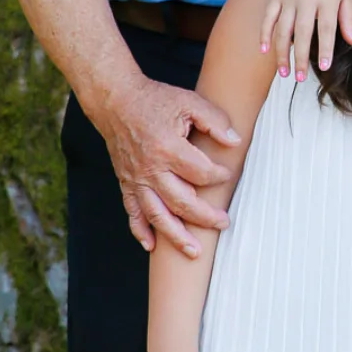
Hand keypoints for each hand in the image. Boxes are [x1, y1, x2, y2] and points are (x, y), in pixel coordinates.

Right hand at [94, 75, 240, 257]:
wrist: (116, 101)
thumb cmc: (155, 100)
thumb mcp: (189, 101)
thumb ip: (214, 120)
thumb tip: (234, 140)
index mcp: (168, 148)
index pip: (201, 173)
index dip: (219, 176)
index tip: (227, 175)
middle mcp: (151, 169)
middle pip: (182, 202)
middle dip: (205, 217)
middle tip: (224, 222)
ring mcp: (137, 179)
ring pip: (157, 215)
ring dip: (176, 236)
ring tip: (194, 251)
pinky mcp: (126, 183)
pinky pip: (132, 212)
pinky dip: (141, 231)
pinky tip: (152, 246)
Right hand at [259, 0, 351, 80]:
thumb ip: (348, 18)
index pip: (325, 28)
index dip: (325, 48)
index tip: (324, 67)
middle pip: (301, 33)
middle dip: (300, 58)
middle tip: (299, 78)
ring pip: (282, 29)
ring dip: (281, 52)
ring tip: (284, 72)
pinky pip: (268, 17)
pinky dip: (264, 33)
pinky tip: (264, 50)